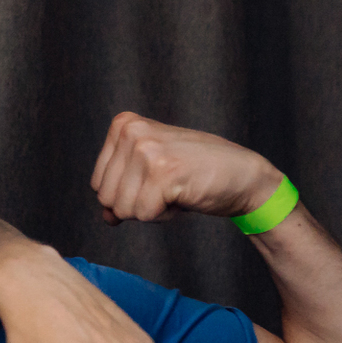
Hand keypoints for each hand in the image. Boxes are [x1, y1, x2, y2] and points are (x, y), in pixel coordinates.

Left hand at [91, 112, 282, 223]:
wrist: (244, 176)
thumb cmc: (198, 173)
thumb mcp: (150, 172)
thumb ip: (122, 189)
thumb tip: (106, 218)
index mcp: (124, 125)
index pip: (98, 183)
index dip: (127, 193)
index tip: (156, 178)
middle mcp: (132, 131)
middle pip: (106, 198)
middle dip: (136, 204)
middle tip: (168, 186)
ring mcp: (146, 149)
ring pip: (122, 209)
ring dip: (150, 210)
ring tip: (176, 188)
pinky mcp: (162, 171)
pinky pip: (144, 214)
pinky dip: (164, 215)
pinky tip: (183, 195)